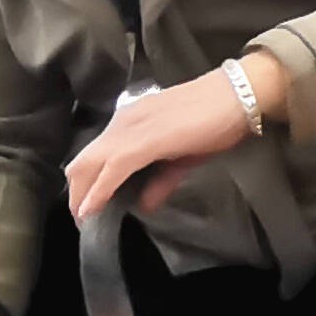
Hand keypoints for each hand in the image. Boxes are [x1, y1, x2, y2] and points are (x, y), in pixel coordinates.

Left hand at [64, 68, 267, 222]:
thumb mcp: (183, 156)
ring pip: (88, 164)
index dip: (86, 182)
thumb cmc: (217, 120)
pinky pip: (111, 170)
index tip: (87, 206)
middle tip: (82, 219)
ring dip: (82, 195)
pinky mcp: (142, 141)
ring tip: (83, 219)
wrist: (239, 95)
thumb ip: (161, 181)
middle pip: (83, 161)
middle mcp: (122, 122)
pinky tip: (91, 210)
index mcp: (130, 122)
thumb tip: (144, 206)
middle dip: (76, 193)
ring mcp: (130, 129)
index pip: (95, 154)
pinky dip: (97, 192)